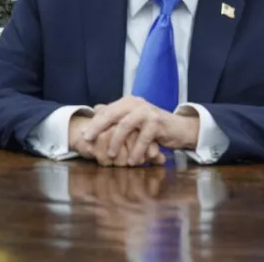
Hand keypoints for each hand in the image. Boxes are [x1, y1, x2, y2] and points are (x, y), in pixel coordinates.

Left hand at [82, 97, 199, 163]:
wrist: (180, 129)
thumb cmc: (153, 127)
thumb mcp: (133, 120)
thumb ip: (116, 115)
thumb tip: (95, 109)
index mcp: (127, 102)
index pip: (105, 111)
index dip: (93, 124)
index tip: (83, 136)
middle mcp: (135, 103)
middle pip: (111, 115)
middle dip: (97, 129)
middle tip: (88, 142)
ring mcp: (146, 111)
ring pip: (125, 126)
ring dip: (116, 142)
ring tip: (111, 155)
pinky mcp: (157, 122)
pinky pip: (142, 138)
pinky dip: (136, 151)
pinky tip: (133, 161)